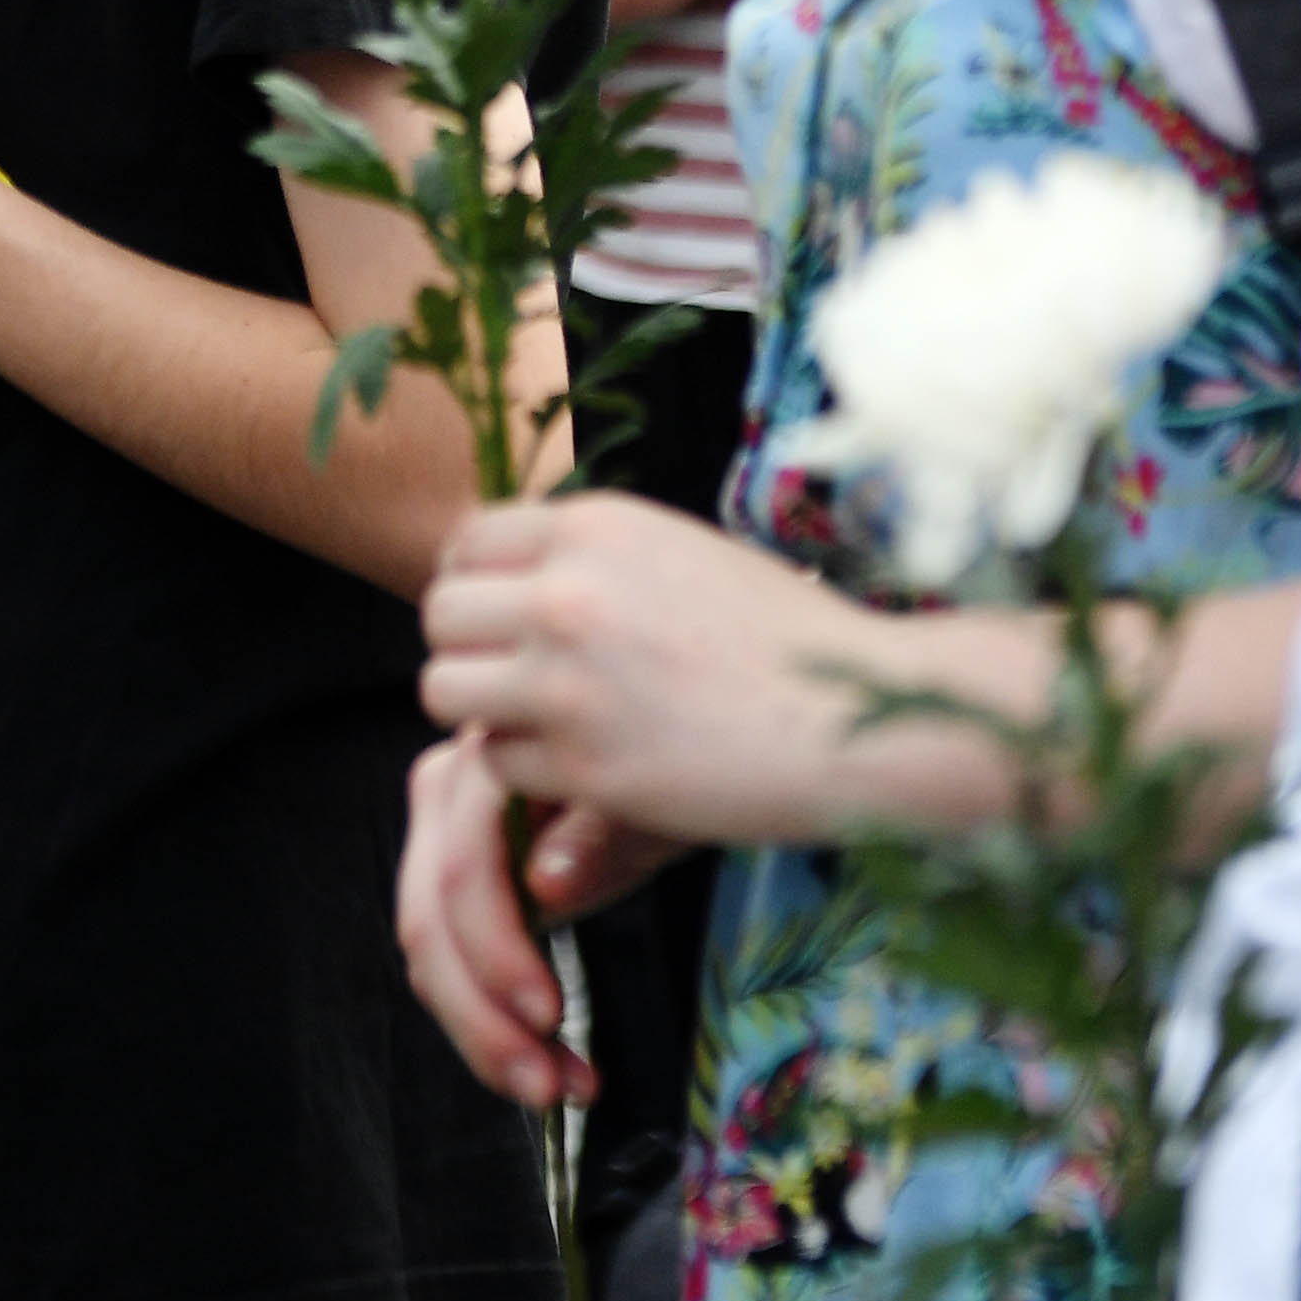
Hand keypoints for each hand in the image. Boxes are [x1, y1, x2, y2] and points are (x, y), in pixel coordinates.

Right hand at [396, 729, 675, 1108]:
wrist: (672, 745)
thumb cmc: (671, 758)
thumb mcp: (658, 798)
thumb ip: (605, 836)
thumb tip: (545, 887)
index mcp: (489, 757)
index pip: (464, 868)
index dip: (495, 951)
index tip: (548, 1017)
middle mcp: (446, 791)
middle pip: (430, 919)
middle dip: (481, 1016)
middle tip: (545, 1087)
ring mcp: (444, 834)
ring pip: (432, 952)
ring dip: (484, 1033)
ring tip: (557, 1087)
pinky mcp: (461, 881)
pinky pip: (454, 959)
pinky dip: (492, 1018)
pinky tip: (547, 1060)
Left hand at [419, 491, 963, 851]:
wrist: (861, 713)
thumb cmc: (785, 638)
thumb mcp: (681, 555)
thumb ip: (592, 559)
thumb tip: (507, 577)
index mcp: (595, 525)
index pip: (465, 542)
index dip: (474, 586)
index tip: (501, 621)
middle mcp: (568, 591)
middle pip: (438, 615)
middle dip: (469, 651)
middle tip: (518, 682)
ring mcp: (568, 678)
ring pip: (445, 690)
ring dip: (486, 713)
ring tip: (548, 726)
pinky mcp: (583, 762)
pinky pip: (496, 764)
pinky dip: (529, 774)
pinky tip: (590, 768)